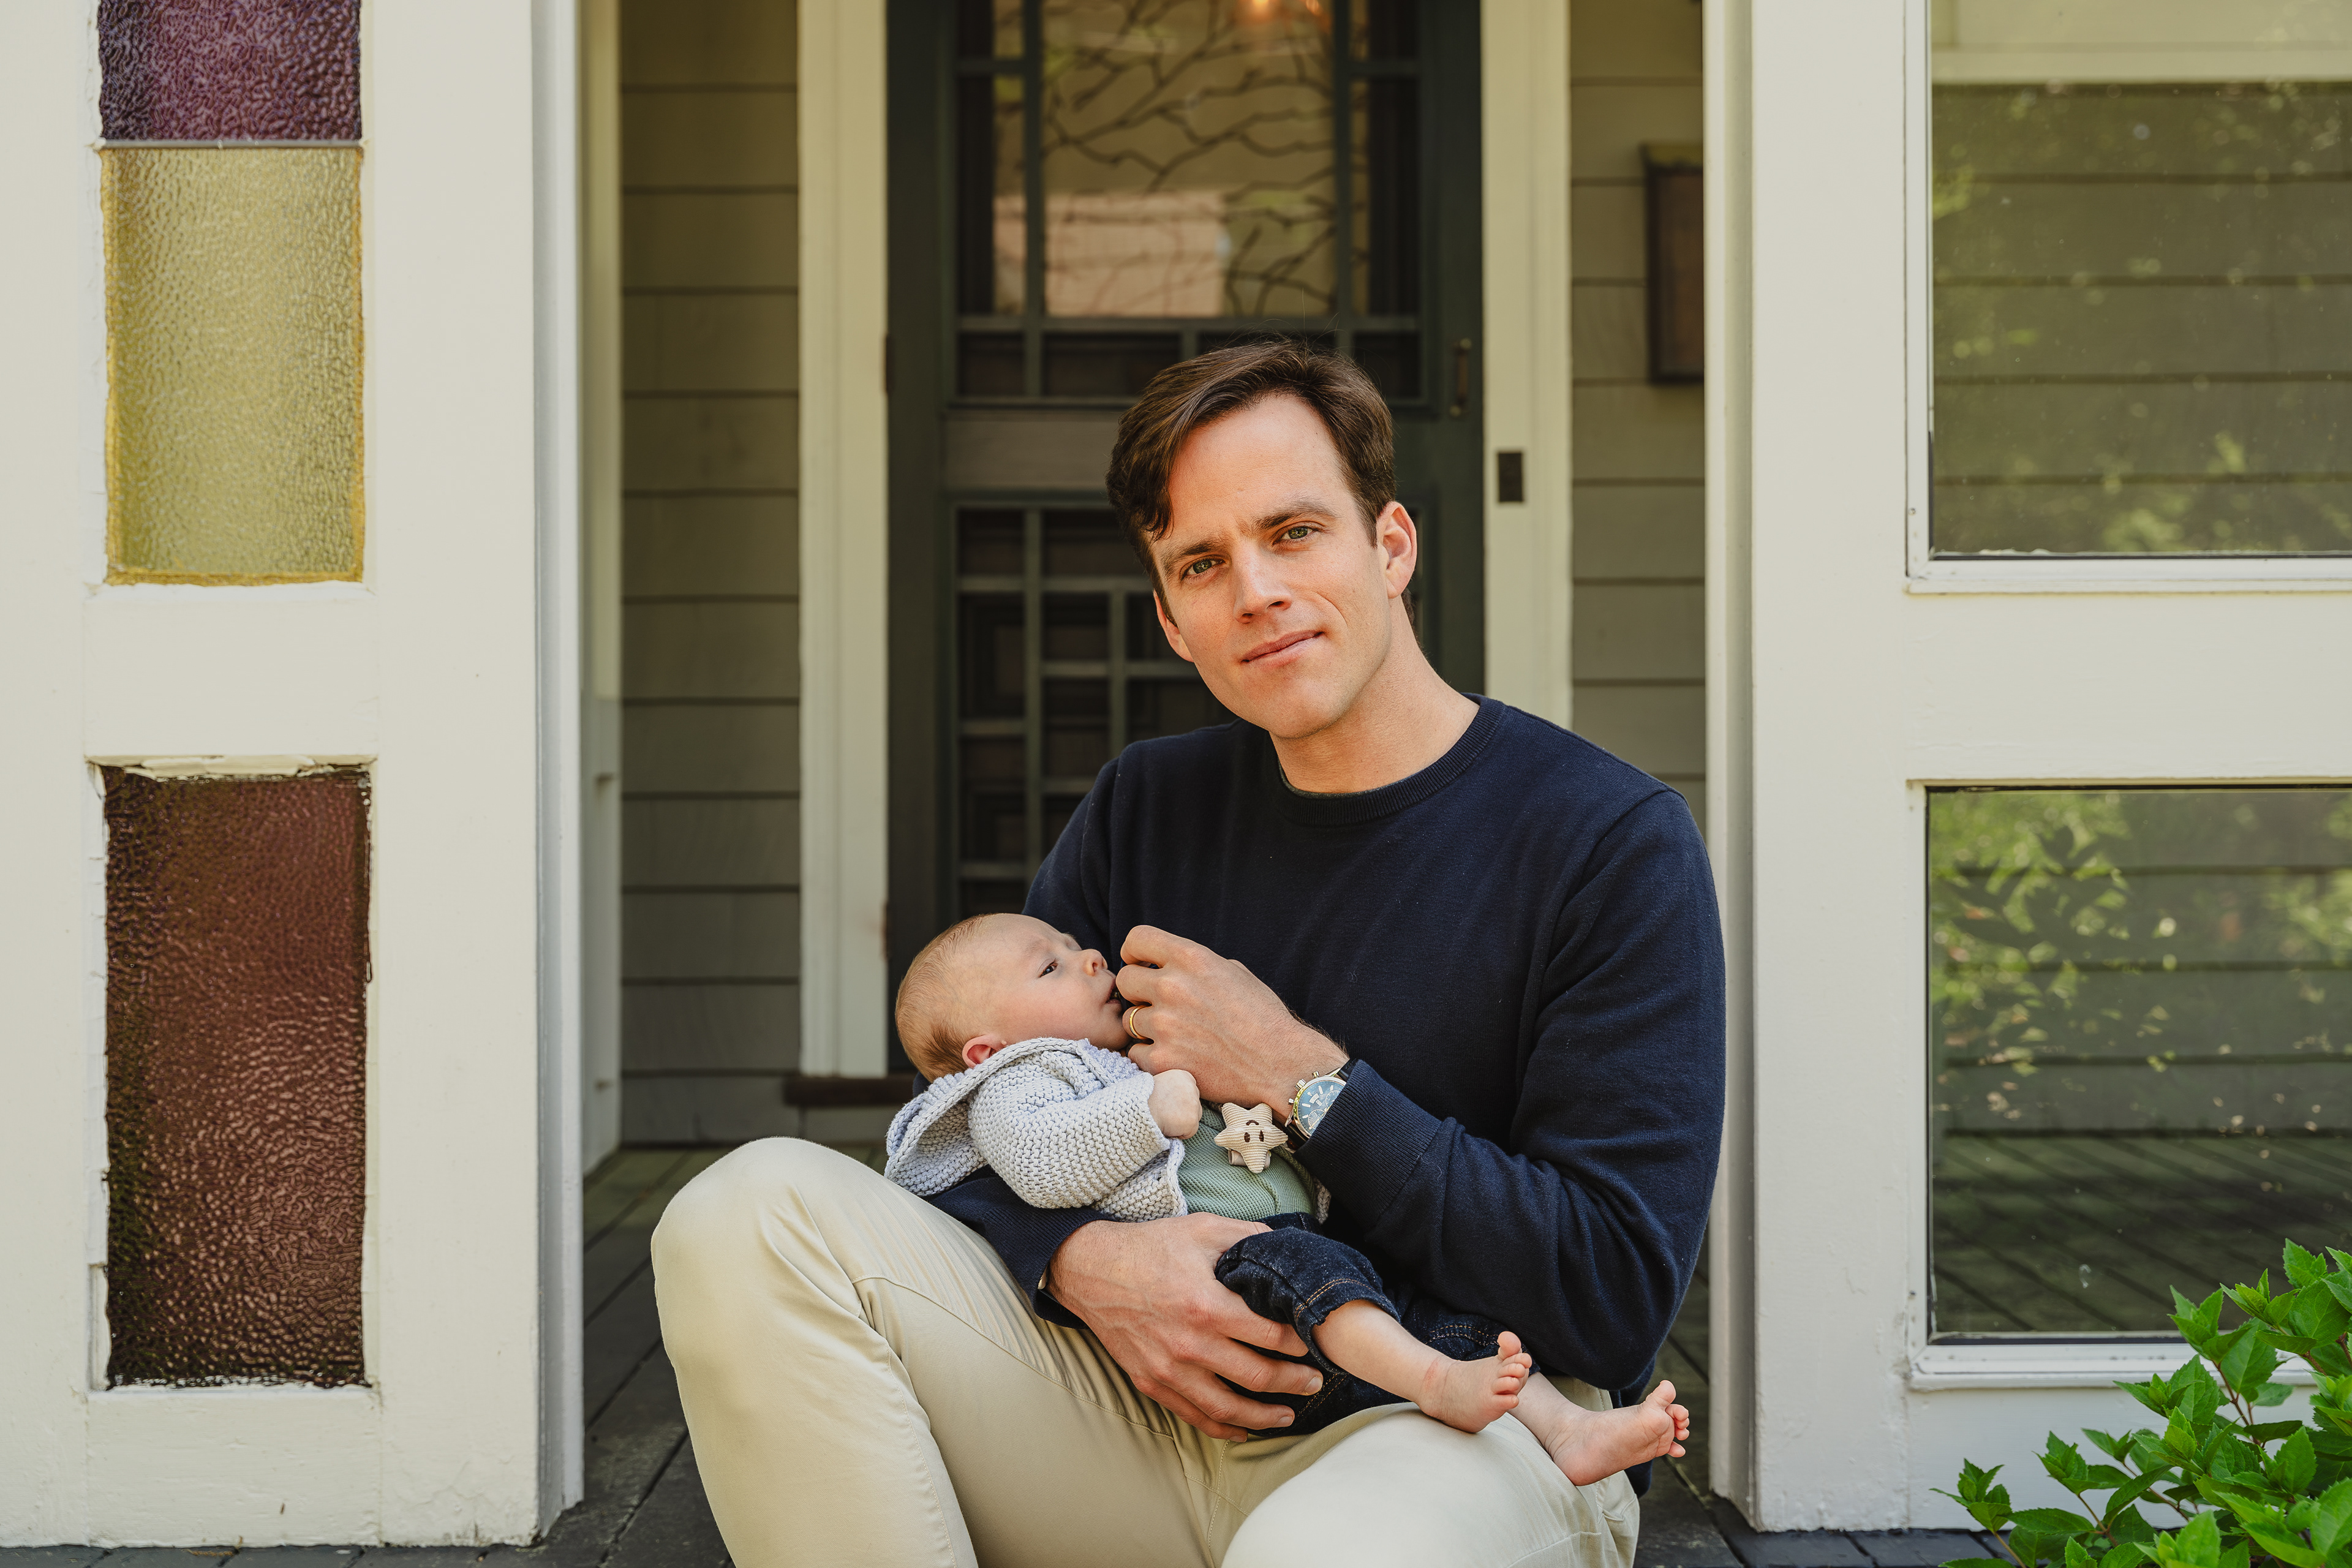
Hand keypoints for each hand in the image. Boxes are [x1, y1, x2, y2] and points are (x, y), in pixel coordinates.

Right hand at [1046, 1214, 1318, 1439]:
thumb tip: (1288, 1248)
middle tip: (1315, 1381)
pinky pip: (1194, 1415)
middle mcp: (1190, 1343)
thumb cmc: (1150, 1246)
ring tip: (1289, 1414)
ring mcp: (1169, 1368)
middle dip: (1294, 1382)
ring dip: (1265, 1415)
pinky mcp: (1151, 1382)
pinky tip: (1244, 1428)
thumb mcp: (1203, 1228)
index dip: (1301, 1342)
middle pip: (1257, 1375)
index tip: (1316, 1343)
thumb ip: (1249, 1237)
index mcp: (1208, 1304)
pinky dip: (1223, 1428)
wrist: (1091, 1270)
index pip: (1271, 1335)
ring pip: (1228, 1407)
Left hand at [1117, 926, 1345, 1115]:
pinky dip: (1150, 1056)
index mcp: (1192, 958)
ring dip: (1145, 1027)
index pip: (1137, 939)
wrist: (1281, 1064)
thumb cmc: (1263, 1017)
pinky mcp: (1163, 1060)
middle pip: (1125, 980)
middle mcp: (1173, 987)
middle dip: (1138, 991)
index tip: (1141, 964)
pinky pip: (1135, 1053)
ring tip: (1175, 1035)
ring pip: (1129, 1019)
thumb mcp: (1234, 972)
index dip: (1134, 952)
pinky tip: (1174, 1056)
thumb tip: (1167, 963)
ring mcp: (1165, 1025)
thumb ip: (1195, 964)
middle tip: (1158, 1005)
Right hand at [1148, 1069, 1200, 1138]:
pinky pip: (1189, 1132)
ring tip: (1164, 1118)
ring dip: (1181, 1123)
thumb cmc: (1142, 1100)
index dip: (1179, 1101)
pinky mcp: (1192, 1120)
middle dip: (1182, 1112)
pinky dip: (1179, 1133)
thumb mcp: (1159, 1083)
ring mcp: (1193, 1104)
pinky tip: (1166, 1126)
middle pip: (1194, 1105)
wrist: (1137, 1111)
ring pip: (1193, 1118)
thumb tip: (1177, 1100)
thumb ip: (1173, 1088)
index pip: (1191, 1092)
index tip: (1167, 1103)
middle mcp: (1191, 1087)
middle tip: (1165, 1112)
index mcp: (1183, 1075)